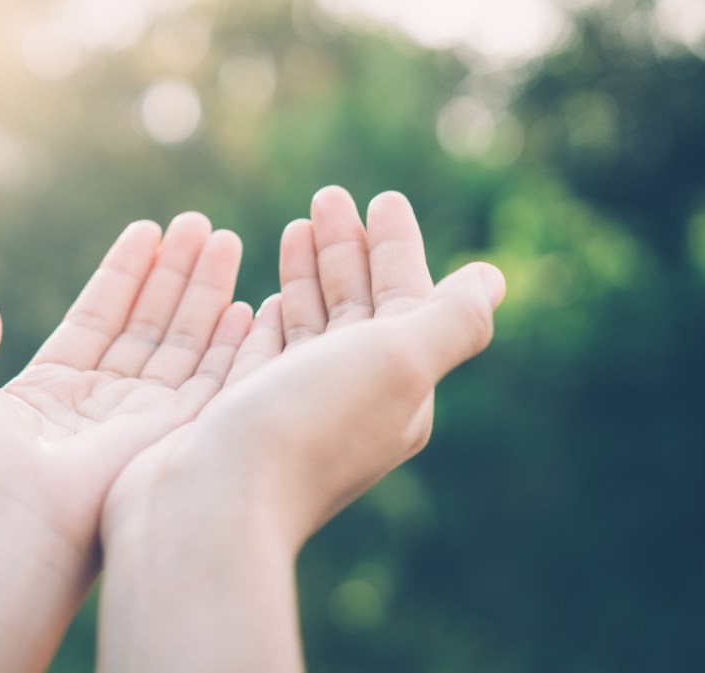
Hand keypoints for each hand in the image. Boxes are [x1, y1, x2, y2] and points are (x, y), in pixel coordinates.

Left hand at [0, 213, 249, 563]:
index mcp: (49, 392)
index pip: (97, 318)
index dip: (124, 274)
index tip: (150, 231)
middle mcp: (100, 407)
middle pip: (148, 325)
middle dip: (176, 275)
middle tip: (202, 224)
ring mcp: (140, 424)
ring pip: (184, 344)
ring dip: (207, 292)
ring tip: (225, 238)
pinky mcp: (174, 440)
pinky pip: (214, 382)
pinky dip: (234, 345)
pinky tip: (248, 303)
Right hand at [97, 187, 504, 671]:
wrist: (211, 506)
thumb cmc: (306, 427)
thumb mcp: (399, 362)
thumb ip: (451, 320)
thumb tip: (493, 278)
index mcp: (398, 387)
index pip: (406, 301)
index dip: (397, 249)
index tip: (382, 199)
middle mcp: (351, 399)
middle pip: (358, 308)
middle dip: (349, 251)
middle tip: (330, 196)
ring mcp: (295, 409)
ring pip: (311, 326)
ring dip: (309, 274)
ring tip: (298, 224)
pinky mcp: (243, 416)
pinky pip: (267, 354)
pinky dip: (271, 317)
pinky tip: (263, 296)